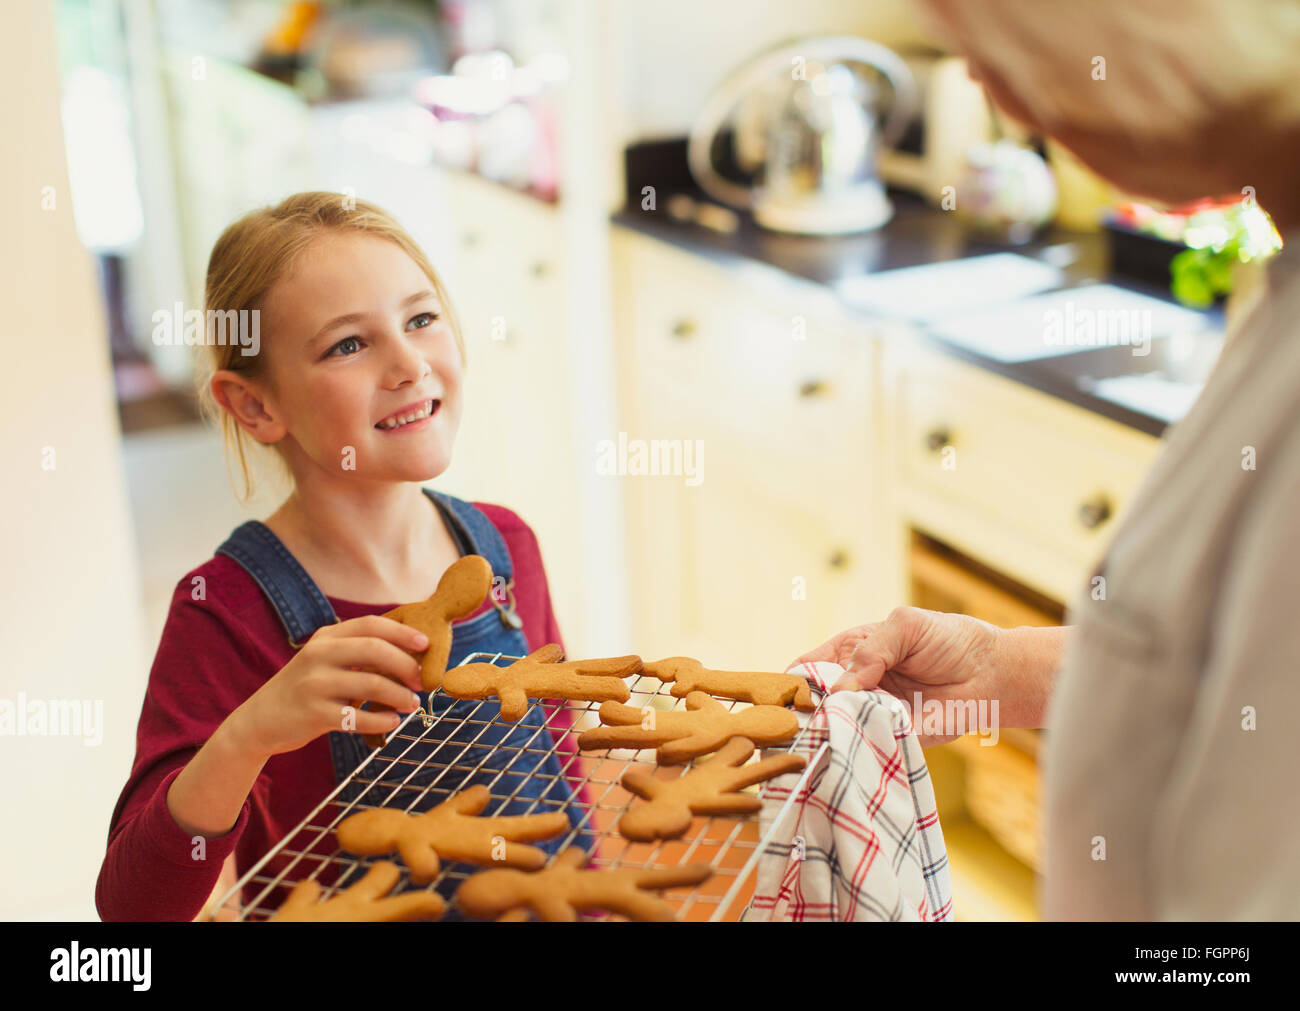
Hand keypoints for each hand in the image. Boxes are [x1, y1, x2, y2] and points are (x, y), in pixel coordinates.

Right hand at [228, 615, 429, 758]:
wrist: (259, 721)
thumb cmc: (306, 690)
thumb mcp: (326, 662)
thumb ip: (359, 655)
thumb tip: (413, 656)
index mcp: (325, 638)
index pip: (371, 624)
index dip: (402, 633)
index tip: (426, 644)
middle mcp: (318, 655)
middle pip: (375, 650)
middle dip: (406, 665)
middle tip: (422, 681)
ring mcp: (314, 684)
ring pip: (371, 684)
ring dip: (400, 696)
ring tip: (411, 704)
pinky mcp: (313, 714)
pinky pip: (358, 717)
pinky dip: (382, 720)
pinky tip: (392, 722)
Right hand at [794, 606, 1002, 747]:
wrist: (991, 673)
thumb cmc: (948, 640)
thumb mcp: (905, 626)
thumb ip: (870, 651)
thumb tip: (843, 687)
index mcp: (848, 654)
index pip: (806, 669)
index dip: (790, 682)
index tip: (779, 697)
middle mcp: (854, 687)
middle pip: (815, 705)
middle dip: (804, 714)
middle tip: (796, 724)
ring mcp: (870, 715)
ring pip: (836, 729)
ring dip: (829, 734)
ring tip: (823, 737)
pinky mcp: (891, 739)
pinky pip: (866, 748)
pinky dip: (857, 749)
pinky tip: (850, 748)